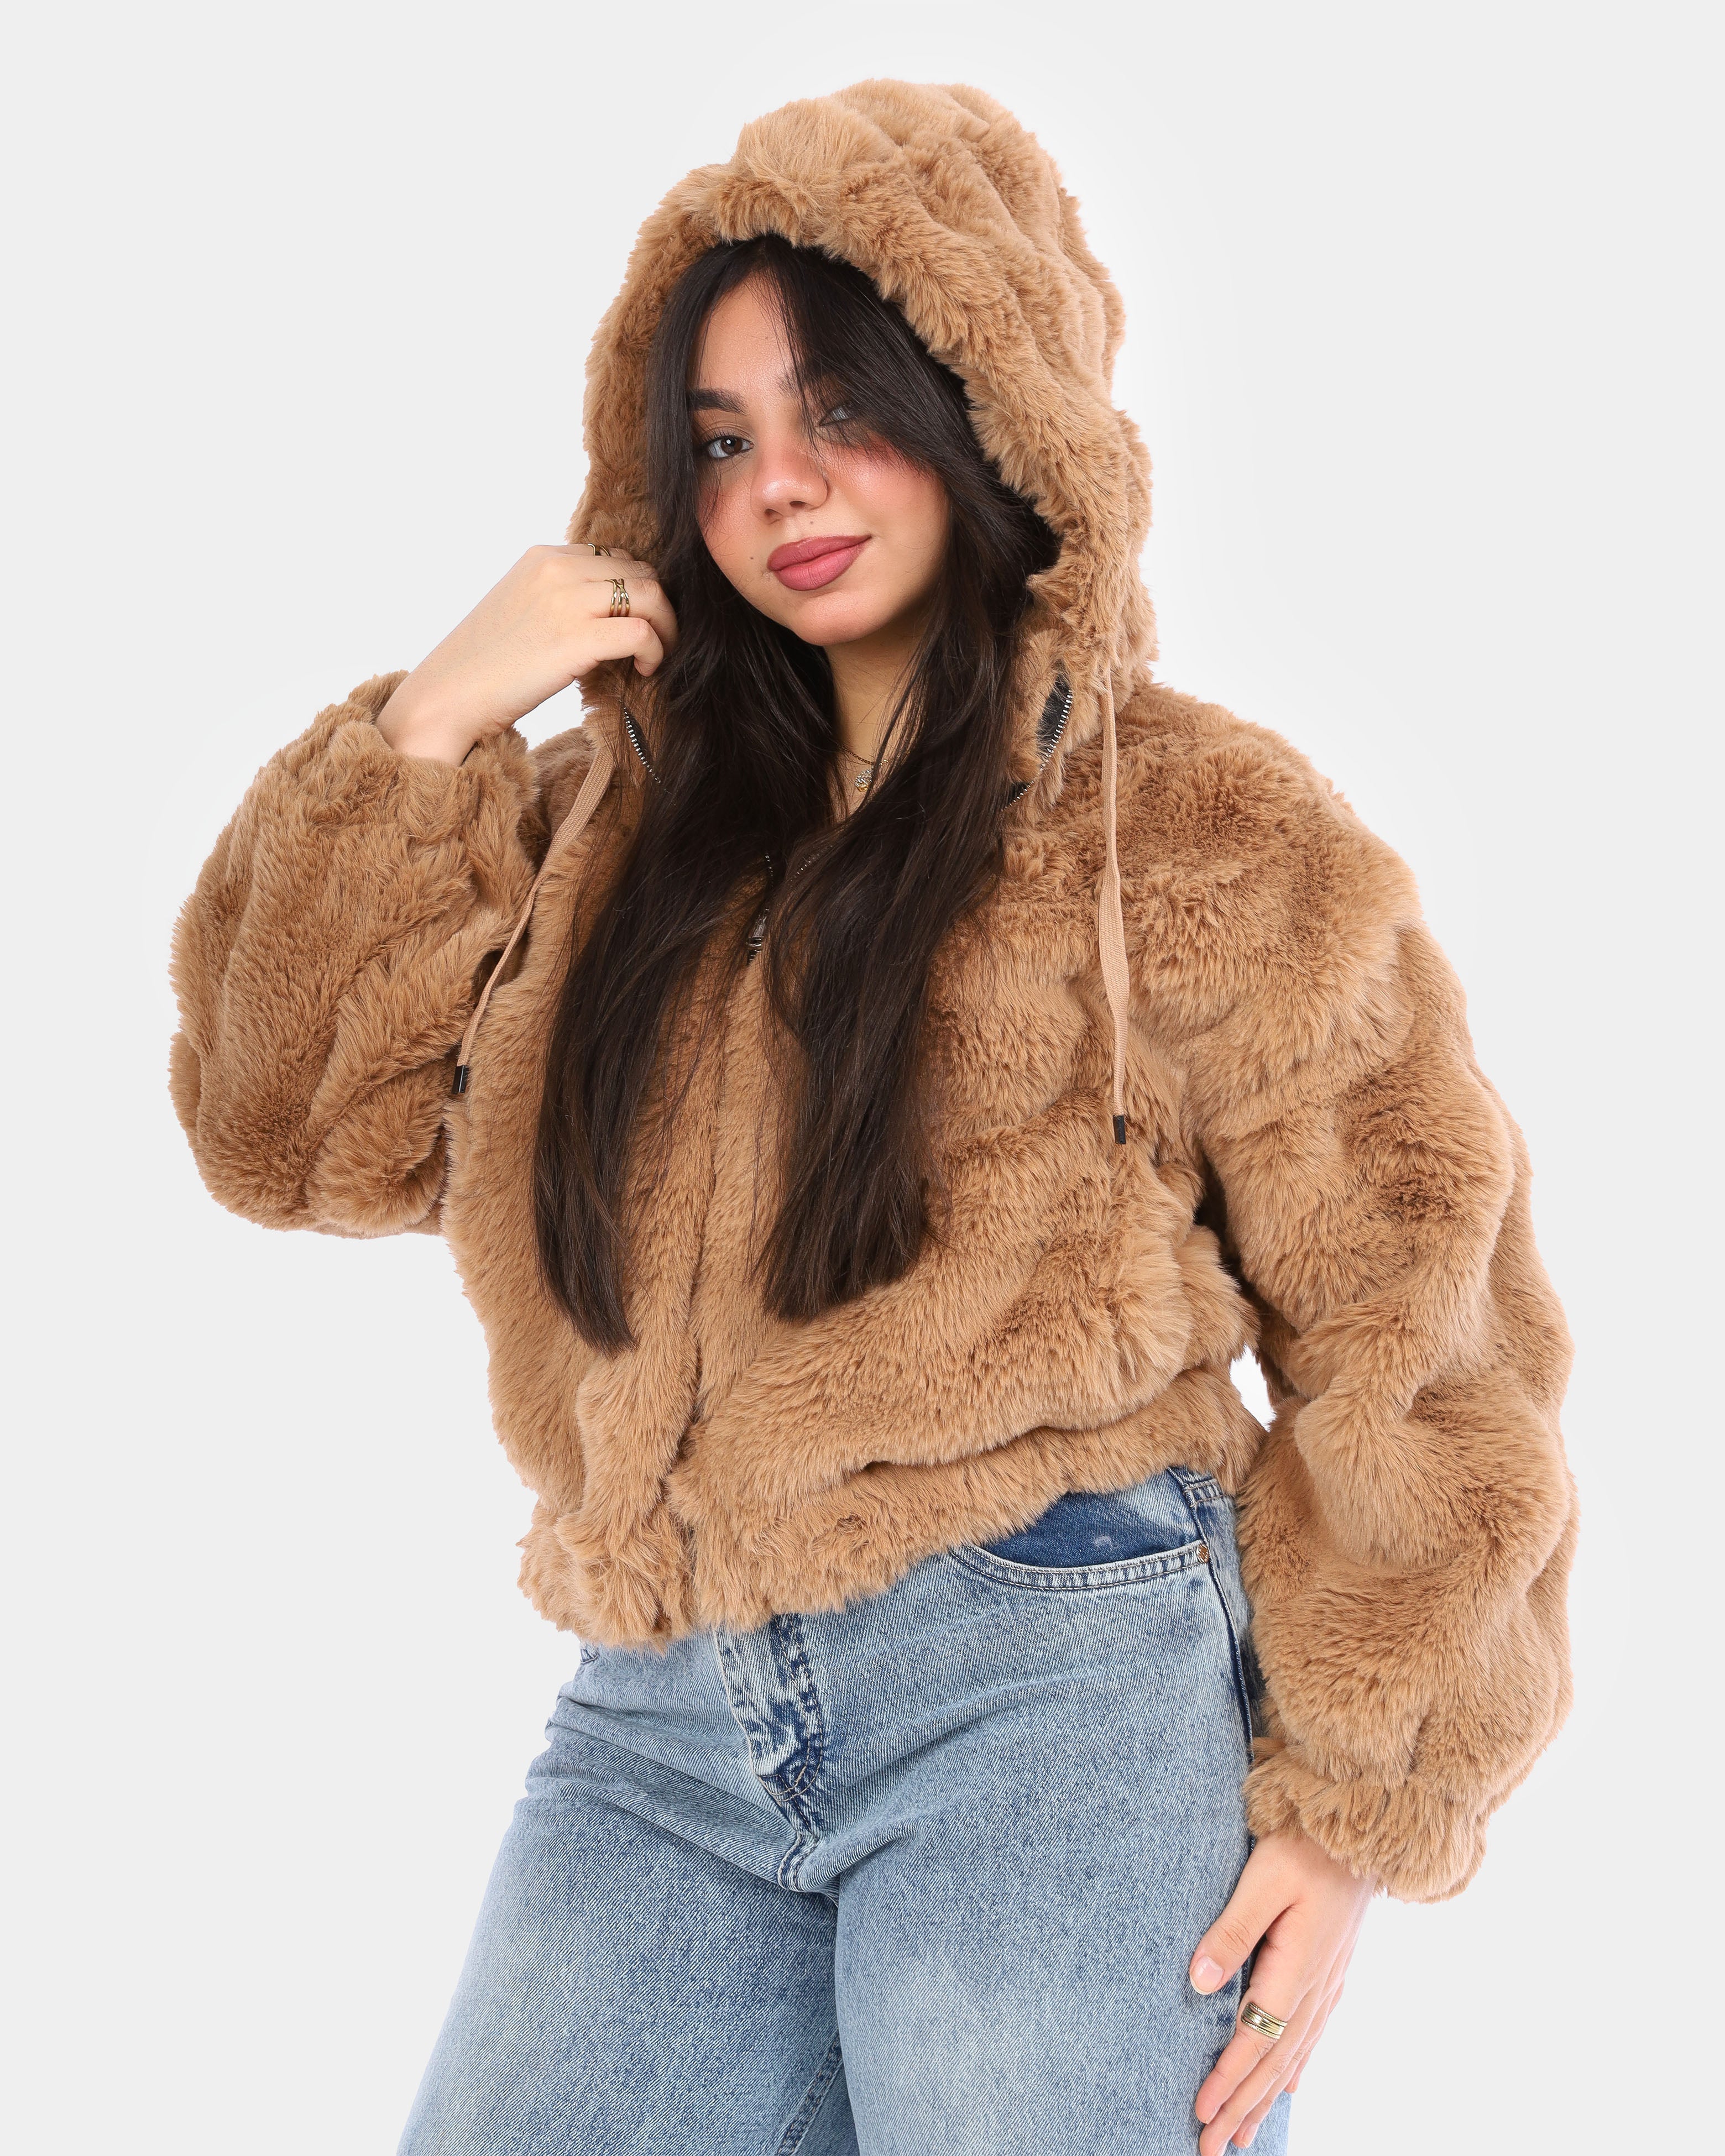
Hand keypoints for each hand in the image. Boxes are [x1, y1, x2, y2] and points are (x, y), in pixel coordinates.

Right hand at [376, 543, 677, 764]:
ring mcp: (567, 601)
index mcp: (544, 557)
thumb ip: (561, 597)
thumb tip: (609, 611)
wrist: (450, 696)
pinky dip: (656, 651)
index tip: (638, 623)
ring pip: (651, 595)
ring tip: (656, 657)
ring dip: (666, 628)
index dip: (636, 591)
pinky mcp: (577, 639)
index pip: (615, 558)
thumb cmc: (485, 665)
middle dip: (659, 607)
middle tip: (657, 643)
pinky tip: (644, 670)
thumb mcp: (522, 609)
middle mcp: (557, 569)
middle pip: (640, 572)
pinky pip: (642, 632)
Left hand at [1190, 1828, 1373, 2150]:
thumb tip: (1200, 1982)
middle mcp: (1315, 1986)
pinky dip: (1297, 2065)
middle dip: (1242, 2106)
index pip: (1253, 2039)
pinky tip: (1289, 2086)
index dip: (1226, 2079)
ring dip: (1266, 2097)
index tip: (1200, 2113)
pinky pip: (1313, 2033)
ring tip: (1243, 2133)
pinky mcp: (1333, 1969)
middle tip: (1212, 2147)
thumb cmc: (1306, 1846)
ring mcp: (1329, 1981)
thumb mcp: (1262, 1879)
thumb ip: (1232, 1931)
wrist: (1363, 1829)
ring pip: (1293, 2054)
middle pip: (1273, 2061)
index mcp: (1296, 1968)